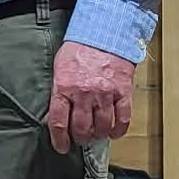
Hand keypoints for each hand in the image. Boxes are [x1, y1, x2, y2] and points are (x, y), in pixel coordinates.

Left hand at [48, 39, 134, 153]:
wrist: (104, 31)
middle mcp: (84, 93)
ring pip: (102, 127)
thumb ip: (58, 91)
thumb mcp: (60, 67)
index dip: (59, 140)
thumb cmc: (80, 49)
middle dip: (80, 138)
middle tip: (81, 138)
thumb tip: (55, 114)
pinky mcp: (122, 92)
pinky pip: (122, 119)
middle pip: (81, 129)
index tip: (62, 147)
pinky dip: (118, 130)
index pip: (58, 122)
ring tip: (96, 134)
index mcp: (64, 87)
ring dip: (98, 135)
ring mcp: (104, 93)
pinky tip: (113, 132)